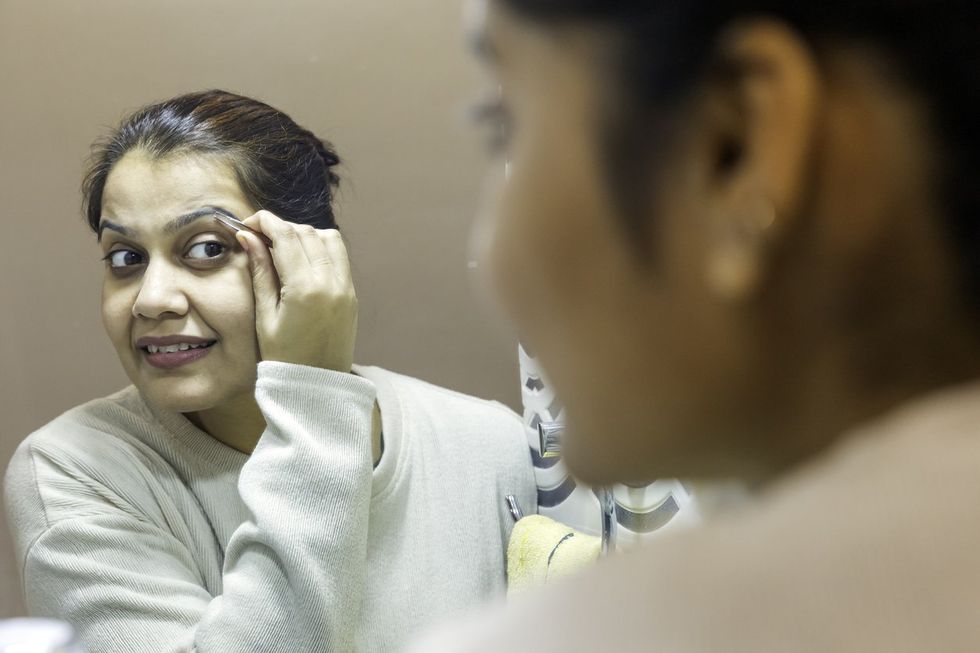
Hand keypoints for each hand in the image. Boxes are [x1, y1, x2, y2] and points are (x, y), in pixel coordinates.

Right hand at [235, 211, 357, 372]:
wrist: (317, 389)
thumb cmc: (284, 358)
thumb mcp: (265, 315)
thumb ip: (260, 272)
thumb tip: (248, 237)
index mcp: (306, 289)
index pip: (287, 236)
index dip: (265, 222)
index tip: (248, 223)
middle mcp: (332, 283)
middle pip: (308, 232)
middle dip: (283, 227)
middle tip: (260, 236)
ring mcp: (347, 288)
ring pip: (329, 239)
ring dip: (305, 235)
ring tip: (281, 248)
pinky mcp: (353, 295)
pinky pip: (340, 257)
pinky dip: (321, 249)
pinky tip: (301, 262)